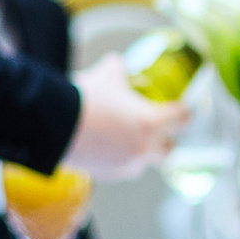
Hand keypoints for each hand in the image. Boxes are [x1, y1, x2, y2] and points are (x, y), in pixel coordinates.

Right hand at [62, 57, 189, 178]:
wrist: (56, 125)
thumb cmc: (85, 100)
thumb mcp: (107, 74)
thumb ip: (119, 69)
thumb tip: (118, 64)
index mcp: (151, 122)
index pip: (182, 119)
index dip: (184, 112)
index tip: (183, 110)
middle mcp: (144, 147)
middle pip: (168, 149)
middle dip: (165, 140)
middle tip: (159, 131)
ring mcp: (126, 164)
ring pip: (143, 162)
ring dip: (140, 151)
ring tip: (125, 138)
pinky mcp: (108, 173)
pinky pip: (121, 168)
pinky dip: (118, 158)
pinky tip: (105, 147)